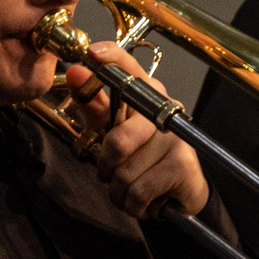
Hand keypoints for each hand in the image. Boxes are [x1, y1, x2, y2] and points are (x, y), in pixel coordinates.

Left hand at [67, 43, 208, 219]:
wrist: (181, 196)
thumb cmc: (143, 159)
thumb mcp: (113, 131)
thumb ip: (94, 105)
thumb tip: (75, 72)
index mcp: (147, 96)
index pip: (130, 70)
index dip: (112, 58)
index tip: (92, 54)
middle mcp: (165, 110)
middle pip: (118, 141)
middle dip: (107, 167)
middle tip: (111, 174)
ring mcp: (176, 137)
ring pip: (125, 172)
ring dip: (120, 191)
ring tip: (131, 189)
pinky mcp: (183, 164)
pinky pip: (138, 190)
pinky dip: (133, 204)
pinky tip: (144, 201)